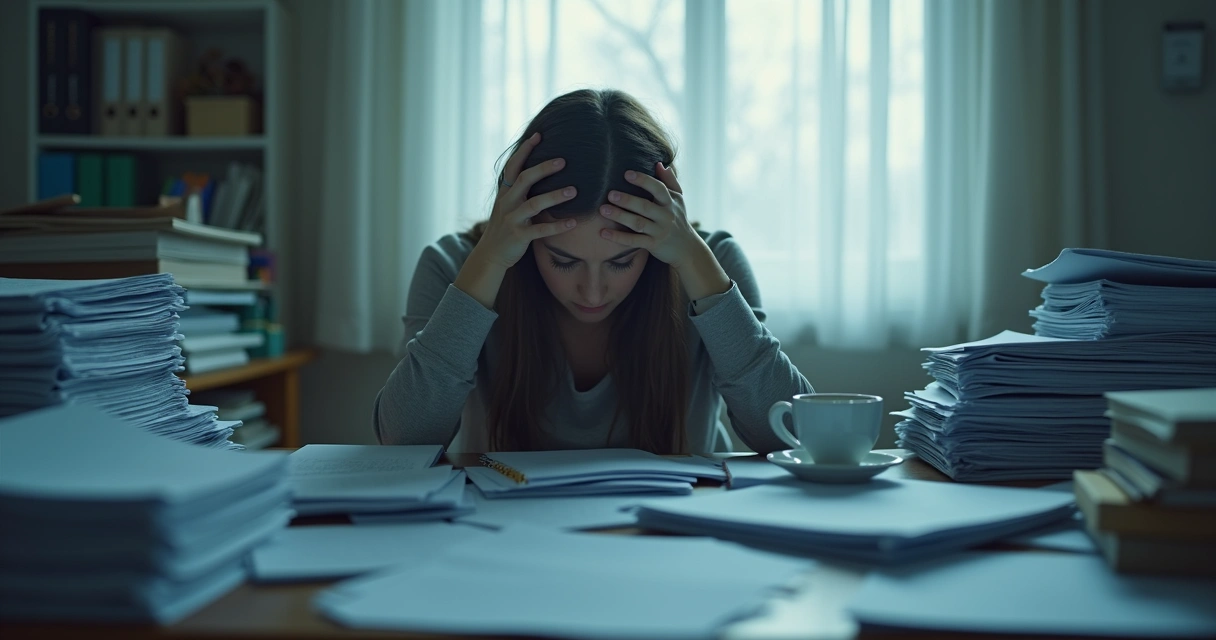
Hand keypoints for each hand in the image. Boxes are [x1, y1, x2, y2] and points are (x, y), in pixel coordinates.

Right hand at [473, 132, 578, 268]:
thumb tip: (537, 170)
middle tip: (563, 161)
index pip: (513, 166)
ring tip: (574, 191)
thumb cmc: (506, 226)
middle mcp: (507, 203)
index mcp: (505, 193)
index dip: (525, 150)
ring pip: (534, 204)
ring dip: (555, 196)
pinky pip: (540, 230)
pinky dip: (557, 226)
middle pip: (525, 180)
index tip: (538, 135)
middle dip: (543, 169)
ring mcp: (512, 219)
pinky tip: (573, 223)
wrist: (491, 253)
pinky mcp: (519, 236)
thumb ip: (519, 189)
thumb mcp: (508, 204)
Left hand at [599, 162, 730, 301]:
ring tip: (603, 210)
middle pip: (645, 206)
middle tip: (610, 194)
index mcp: (670, 202)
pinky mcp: (653, 245)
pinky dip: (619, 237)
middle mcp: (665, 216)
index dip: (643, 181)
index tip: (627, 174)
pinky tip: (603, 233)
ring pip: (638, 223)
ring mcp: (659, 231)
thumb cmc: (678, 219)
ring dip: (620, 216)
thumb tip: (659, 164)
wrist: (687, 248)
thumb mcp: (678, 199)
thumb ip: (669, 181)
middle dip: (627, 200)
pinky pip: (634, 241)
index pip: (658, 188)